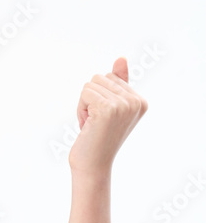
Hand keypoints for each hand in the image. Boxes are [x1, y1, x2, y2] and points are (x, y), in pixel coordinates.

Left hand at [69, 57, 147, 174]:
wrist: (92, 165)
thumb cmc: (97, 138)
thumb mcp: (109, 108)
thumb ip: (118, 83)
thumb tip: (121, 57)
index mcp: (140, 101)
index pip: (110, 76)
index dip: (99, 97)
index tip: (103, 118)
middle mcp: (136, 101)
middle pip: (99, 78)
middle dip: (90, 99)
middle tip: (95, 122)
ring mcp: (124, 104)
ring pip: (91, 84)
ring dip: (84, 105)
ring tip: (92, 124)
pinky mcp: (108, 108)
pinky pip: (85, 93)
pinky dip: (80, 109)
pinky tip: (87, 125)